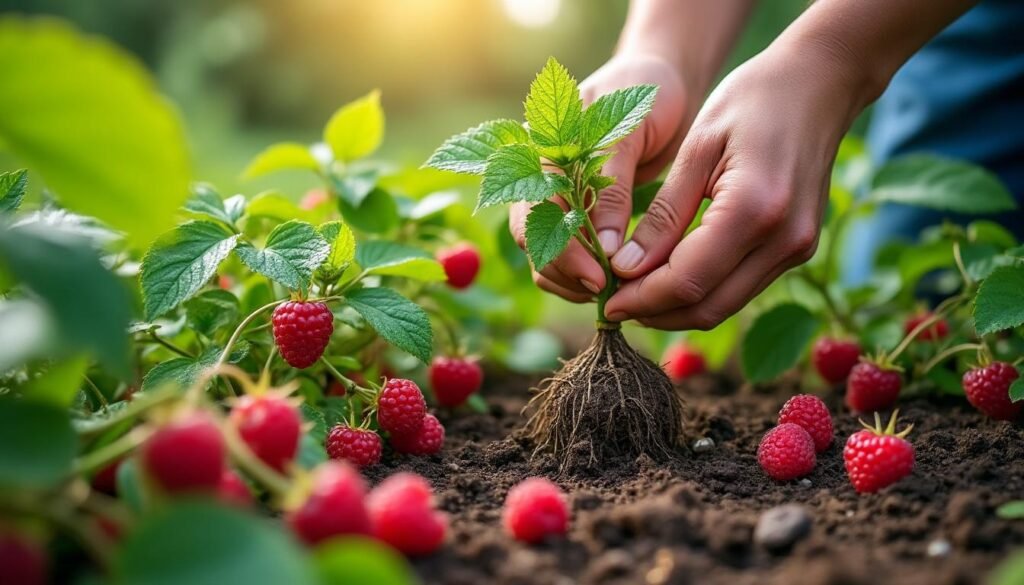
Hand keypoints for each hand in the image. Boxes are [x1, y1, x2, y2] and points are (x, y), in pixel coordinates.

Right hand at [509, 54, 690, 301]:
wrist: (661, 82)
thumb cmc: (644, 95)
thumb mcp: (628, 129)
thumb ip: (613, 184)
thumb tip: (605, 248)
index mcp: (542, 150)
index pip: (535, 212)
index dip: (562, 250)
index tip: (599, 274)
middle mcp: (538, 176)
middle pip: (530, 239)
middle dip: (564, 272)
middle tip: (605, 291)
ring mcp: (553, 196)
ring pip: (541, 253)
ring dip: (568, 280)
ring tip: (608, 292)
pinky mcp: (573, 213)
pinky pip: (561, 254)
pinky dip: (578, 276)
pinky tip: (607, 284)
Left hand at [604, 45, 865, 328]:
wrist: (822, 82)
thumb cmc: (753, 99)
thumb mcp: (697, 148)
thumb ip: (663, 215)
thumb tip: (625, 269)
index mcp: (755, 209)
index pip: (687, 281)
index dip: (641, 298)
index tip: (606, 301)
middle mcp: (784, 240)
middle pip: (707, 307)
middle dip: (655, 312)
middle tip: (613, 303)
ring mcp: (797, 249)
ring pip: (724, 306)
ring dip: (676, 309)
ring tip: (634, 292)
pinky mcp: (798, 249)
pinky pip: (741, 288)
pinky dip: (701, 292)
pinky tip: (669, 277)